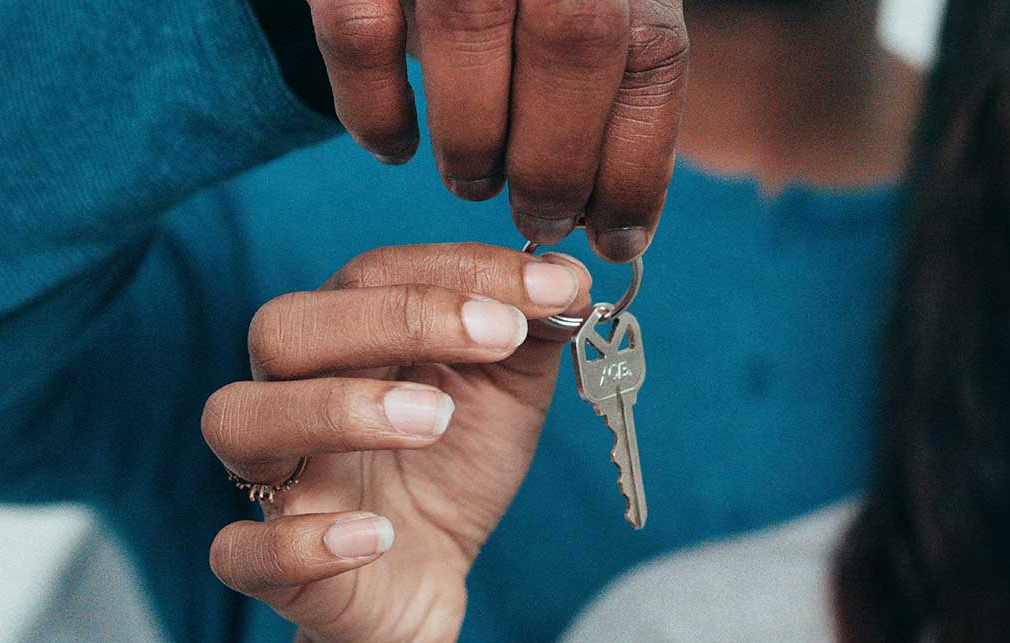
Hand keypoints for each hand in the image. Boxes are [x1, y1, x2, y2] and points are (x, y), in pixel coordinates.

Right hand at [202, 243, 591, 642]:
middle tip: (495, 335)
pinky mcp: (271, 566)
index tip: (551, 289)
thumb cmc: (454, 466)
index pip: (372, 274)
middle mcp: (292, 394)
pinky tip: (378, 535)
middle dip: (394, 318)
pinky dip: (302, 542)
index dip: (458, 271)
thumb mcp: (506, 391)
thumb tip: (566, 274)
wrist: (431, 578)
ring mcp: (275, 479)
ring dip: (338, 410)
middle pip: (285, 327)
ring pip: (239, 418)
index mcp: (346, 339)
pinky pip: (241, 551)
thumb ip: (531, 331)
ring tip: (435, 420)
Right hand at [305, 0, 688, 261]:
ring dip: (472, 148)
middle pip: (572, 48)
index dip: (637, 168)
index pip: (651, 55)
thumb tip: (617, 220)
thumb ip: (609, 69)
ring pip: (468, 41)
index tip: (619, 241)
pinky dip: (373, 110)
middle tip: (537, 219)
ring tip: (472, 180)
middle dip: (555, 168)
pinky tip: (391, 145)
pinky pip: (358, 33)